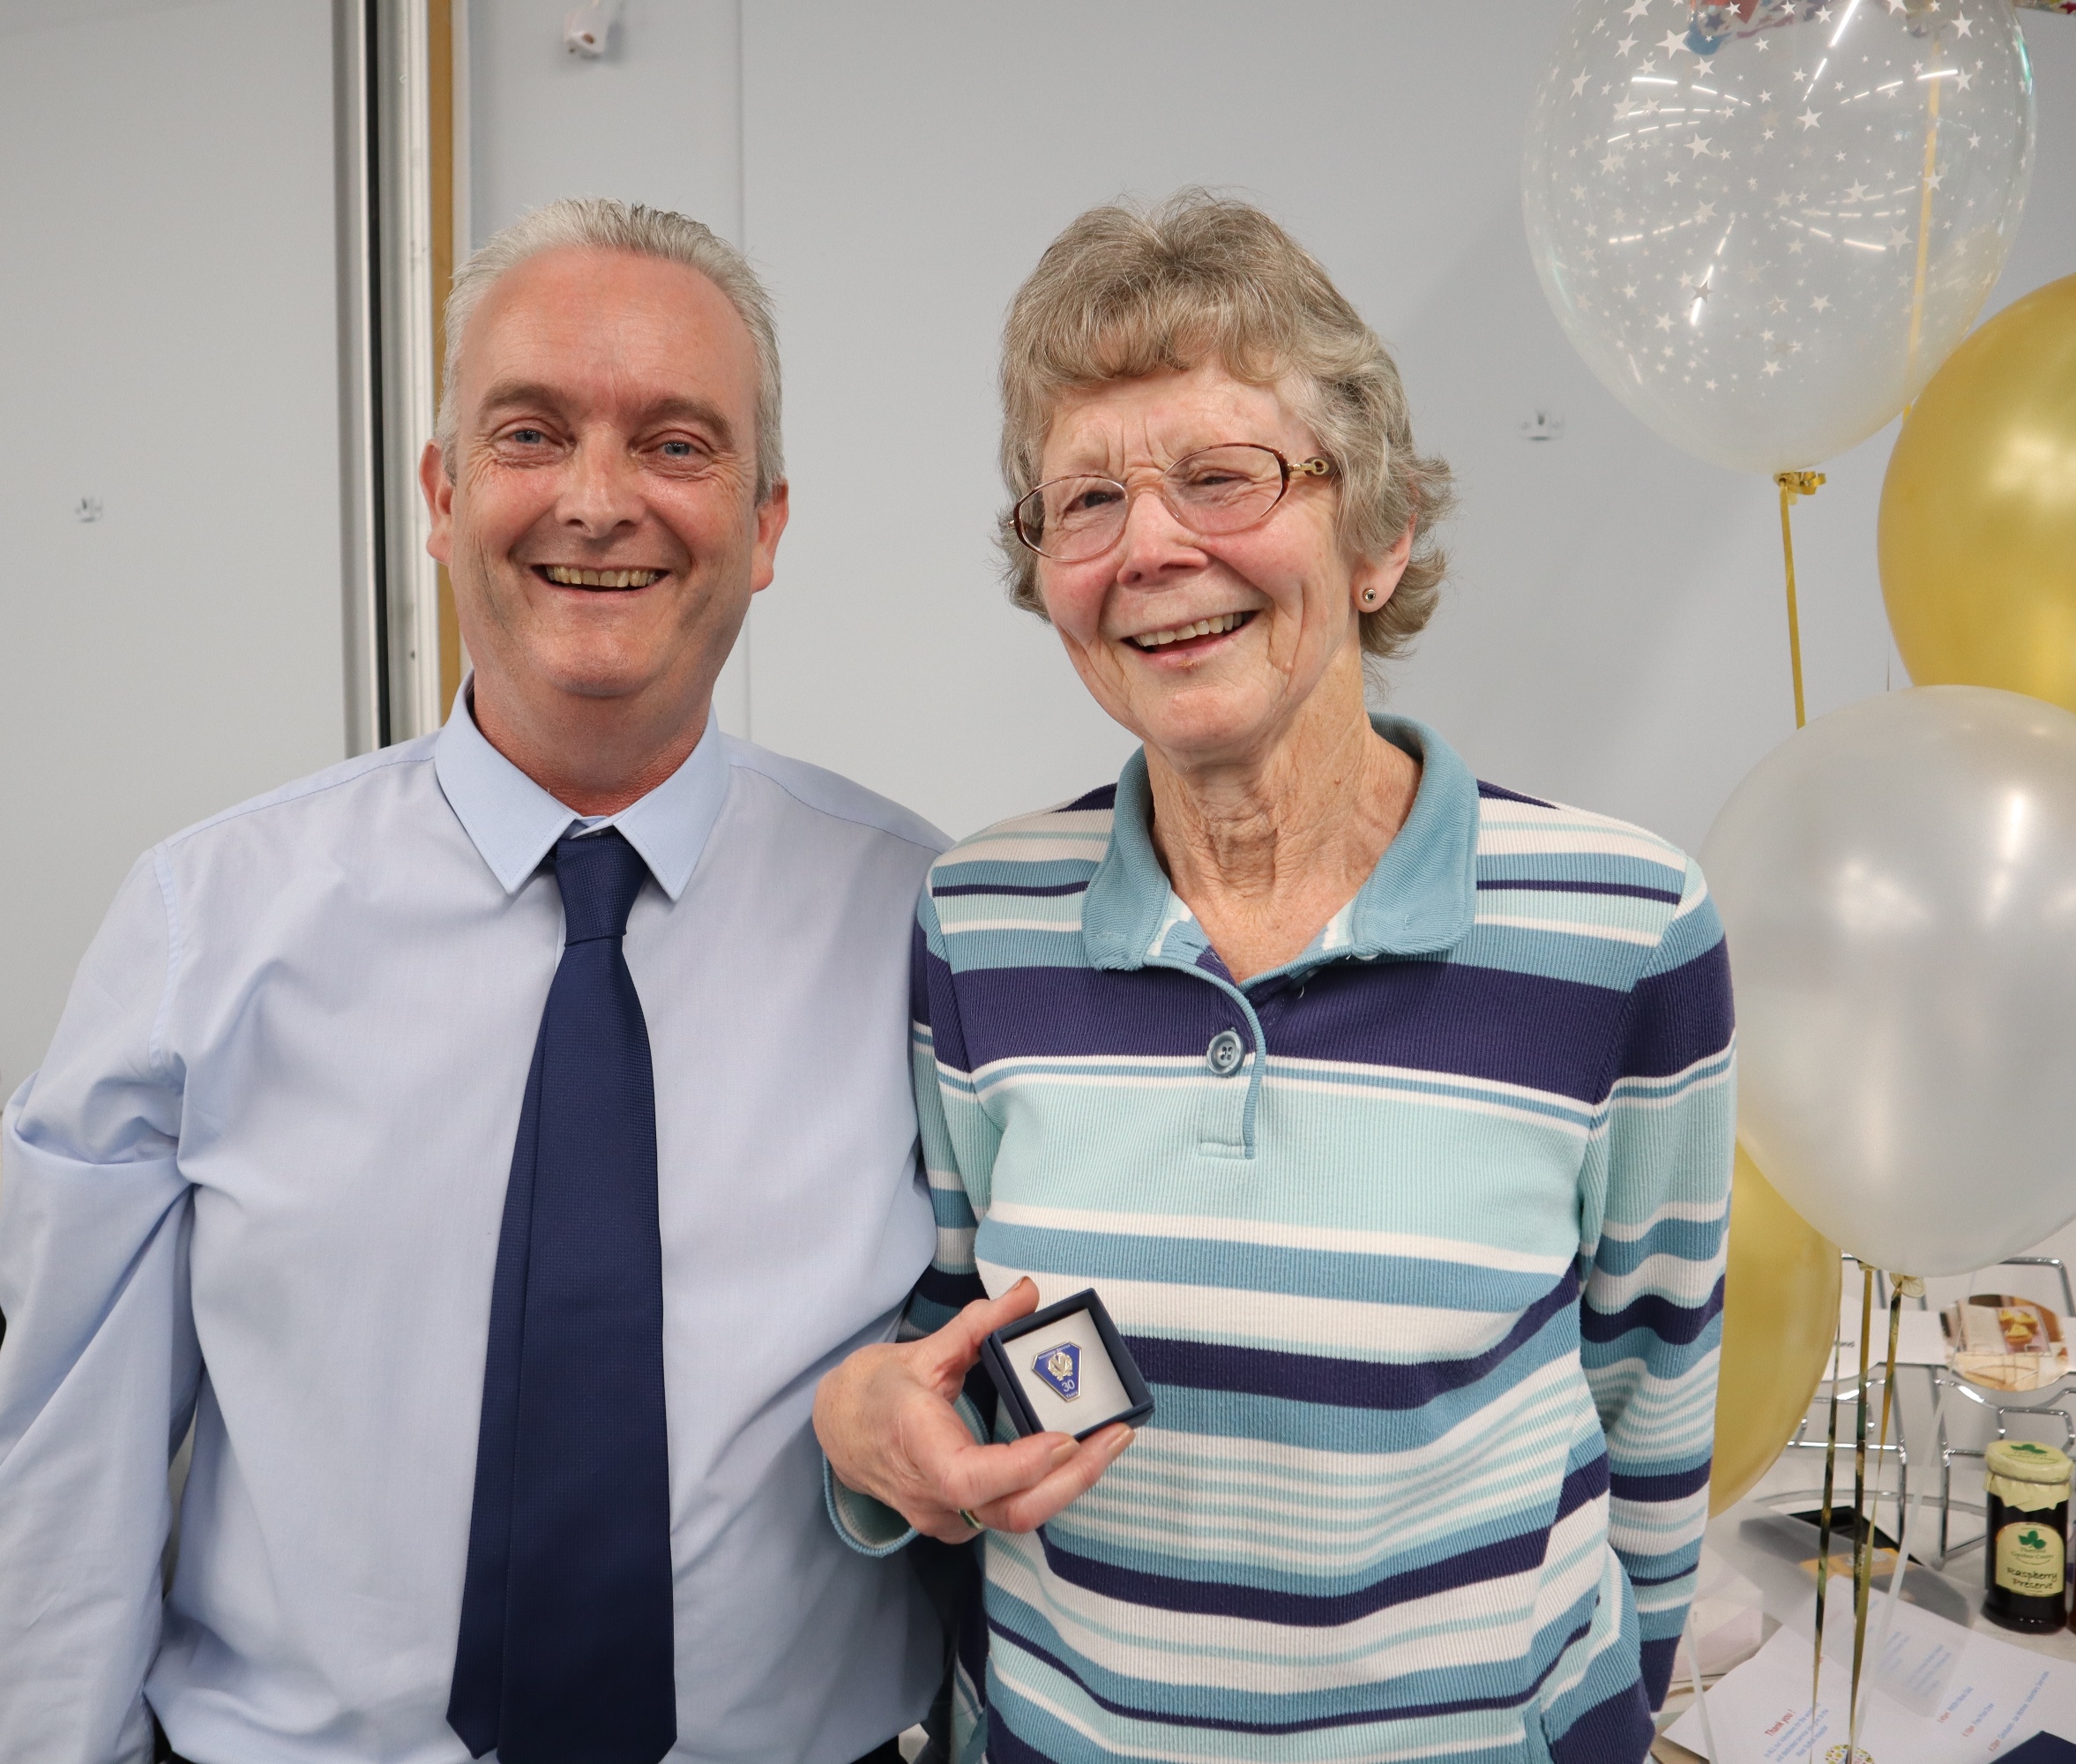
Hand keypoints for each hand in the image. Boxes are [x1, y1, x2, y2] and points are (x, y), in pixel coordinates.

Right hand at [813, 1277, 1135, 1543]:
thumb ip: (978, 1324)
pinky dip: (1050, 1488)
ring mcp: (945, 1518)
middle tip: (1116, 1436)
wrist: (841, 1434)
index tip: (1064, 1439)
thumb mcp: (922, 1351)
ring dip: (1069, 1484)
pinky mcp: (960, 1523)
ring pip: (1017, 1518)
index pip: (970, 1478)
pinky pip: (1012, 1515)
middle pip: (1012, 1510)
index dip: (1020, 1466)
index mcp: (915, 1448)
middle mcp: (931, 1495)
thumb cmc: (876, 1393)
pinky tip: (1077, 1459)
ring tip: (1110, 1443)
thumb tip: (1027, 1293)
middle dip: (1073, 1478)